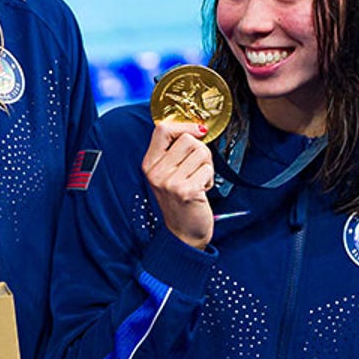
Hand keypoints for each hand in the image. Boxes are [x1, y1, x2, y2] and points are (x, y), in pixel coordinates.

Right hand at [143, 120, 214, 249]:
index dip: (184, 126)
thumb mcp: (168, 173)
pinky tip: (201, 190)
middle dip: (201, 151)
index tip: (198, 132)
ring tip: (197, 180)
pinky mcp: (186, 191)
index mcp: (149, 164)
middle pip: (188, 139)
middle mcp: (156, 172)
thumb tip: (197, 128)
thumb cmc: (180, 199)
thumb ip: (175, 151)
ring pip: (201, 153)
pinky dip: (209, 179)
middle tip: (197, 168)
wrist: (183, 232)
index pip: (163, 129)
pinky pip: (208, 170)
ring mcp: (169, 182)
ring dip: (206, 166)